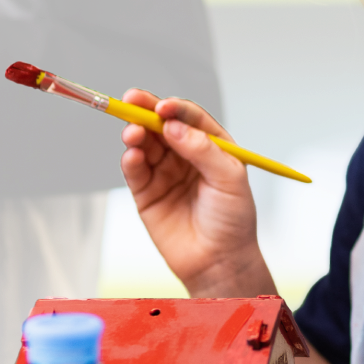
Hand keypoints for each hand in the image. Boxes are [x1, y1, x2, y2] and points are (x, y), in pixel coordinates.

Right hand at [119, 88, 276, 297]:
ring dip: (136, 134)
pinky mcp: (147, 193)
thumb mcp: (229, 179)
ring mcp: (165, 172)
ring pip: (146, 143)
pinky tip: (132, 155)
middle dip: (145, 110)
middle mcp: (186, 154)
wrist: (220, 262)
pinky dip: (130, 160)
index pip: (190, 117)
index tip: (162, 106)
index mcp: (211, 145)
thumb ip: (202, 150)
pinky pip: (135, 170)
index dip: (175, 108)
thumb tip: (173, 126)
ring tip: (132, 133)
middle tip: (131, 101)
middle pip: (161, 124)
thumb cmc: (233, 220)